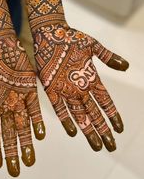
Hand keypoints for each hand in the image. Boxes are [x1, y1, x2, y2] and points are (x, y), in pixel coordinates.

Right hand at [0, 33, 44, 176]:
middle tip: (16, 170)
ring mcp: (18, 97)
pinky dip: (37, 120)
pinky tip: (40, 135)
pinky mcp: (29, 88)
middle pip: (9, 133)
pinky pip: (34, 107)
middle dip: (12, 152)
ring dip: (26, 142)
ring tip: (30, 159)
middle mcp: (5, 105)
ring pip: (23, 124)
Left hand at [34, 23, 128, 151]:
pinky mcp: (51, 88)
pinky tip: (73, 132)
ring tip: (96, 145)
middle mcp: (79, 87)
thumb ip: (108, 57)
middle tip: (110, 146)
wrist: (50, 32)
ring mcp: (66, 89)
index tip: (119, 129)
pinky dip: (66, 119)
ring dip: (87, 130)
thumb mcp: (93, 46)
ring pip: (79, 114)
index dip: (112, 115)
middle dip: (102, 130)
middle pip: (93, 113)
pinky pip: (59, 107)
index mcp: (91, 78)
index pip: (105, 101)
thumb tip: (127, 66)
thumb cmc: (72, 37)